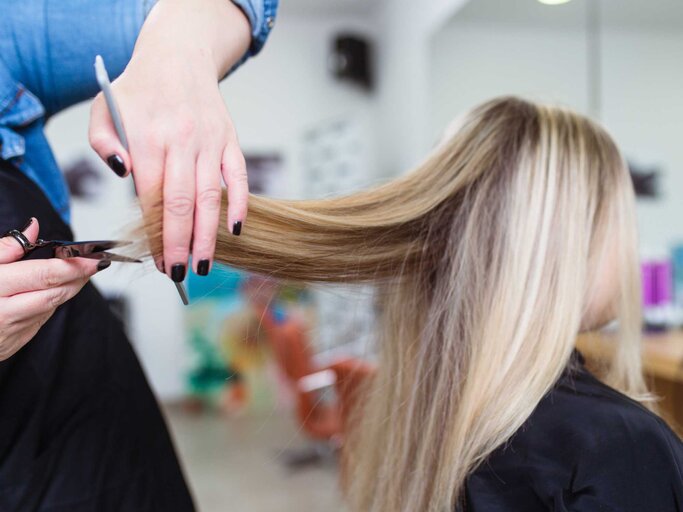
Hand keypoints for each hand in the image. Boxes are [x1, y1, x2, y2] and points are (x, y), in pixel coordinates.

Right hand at [0, 219, 103, 360]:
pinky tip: (52, 291)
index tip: (94, 257)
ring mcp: (12, 331)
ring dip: (68, 289)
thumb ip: (7, 247)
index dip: (74, 265)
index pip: (45, 275)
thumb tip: (34, 226)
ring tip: (79, 272)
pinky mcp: (15, 342)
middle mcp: (5, 313)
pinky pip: (41, 318)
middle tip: (95, 262)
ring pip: (52, 306)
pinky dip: (50, 303)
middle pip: (56, 293)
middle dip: (79, 277)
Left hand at [88, 0, 250, 280]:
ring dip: (208, 235)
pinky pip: (239, 177)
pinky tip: (236, 230)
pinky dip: (239, 204)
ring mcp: (210, 142)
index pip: (151, 197)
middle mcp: (182, 142)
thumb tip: (123, 174)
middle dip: (181, 244)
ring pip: (210, 197)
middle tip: (180, 274)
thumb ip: (103, 143)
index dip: (153, 233)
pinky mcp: (230, 141)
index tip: (158, 260)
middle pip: (182, 204)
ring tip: (204, 265)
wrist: (179, 58)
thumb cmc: (139, 90)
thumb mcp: (104, 108)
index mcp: (148, 138)